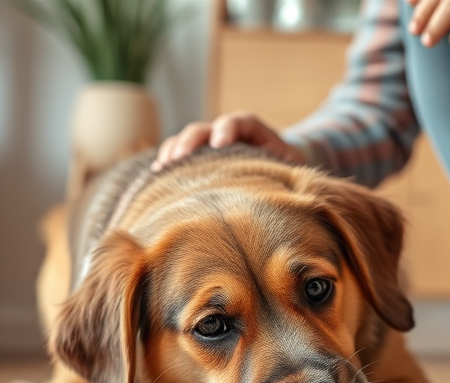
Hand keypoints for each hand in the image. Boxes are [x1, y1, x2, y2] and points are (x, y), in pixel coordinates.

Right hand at [152, 112, 306, 171]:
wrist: (279, 167)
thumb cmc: (287, 170)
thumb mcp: (291, 169)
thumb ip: (286, 172)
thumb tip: (286, 192)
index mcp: (253, 130)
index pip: (239, 121)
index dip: (227, 129)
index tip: (220, 145)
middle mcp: (227, 133)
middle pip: (204, 129)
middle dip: (191, 142)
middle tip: (181, 159)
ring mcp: (209, 144)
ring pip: (186, 140)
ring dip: (173, 151)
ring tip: (163, 168)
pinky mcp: (199, 157)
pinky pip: (179, 154)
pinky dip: (168, 161)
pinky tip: (158, 175)